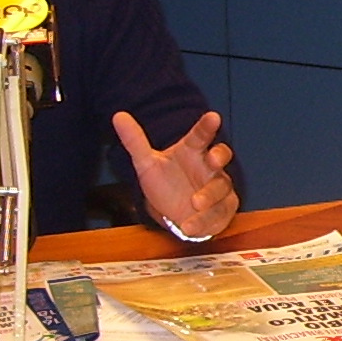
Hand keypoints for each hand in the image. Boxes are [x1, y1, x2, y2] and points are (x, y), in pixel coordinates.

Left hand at [115, 110, 238, 241]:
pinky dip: (203, 220)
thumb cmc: (166, 184)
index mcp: (192, 151)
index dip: (207, 126)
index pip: (200, 135)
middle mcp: (209, 167)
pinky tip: (189, 225)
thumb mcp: (147, 164)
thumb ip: (135, 141)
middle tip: (213, 158)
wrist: (174, 213)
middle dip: (220, 156)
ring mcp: (219, 187)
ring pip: (221, 186)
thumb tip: (118, 115)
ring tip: (195, 202)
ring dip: (209, 194)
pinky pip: (219, 213)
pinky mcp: (223, 208)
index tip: (213, 116)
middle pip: (221, 155)